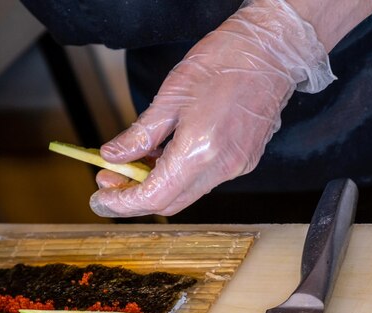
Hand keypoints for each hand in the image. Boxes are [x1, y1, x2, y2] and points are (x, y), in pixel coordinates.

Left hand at [90, 0, 334, 216]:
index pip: (154, 196)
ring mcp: (237, 167)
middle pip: (170, 203)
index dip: (122, 203)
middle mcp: (221, 167)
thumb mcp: (170, 96)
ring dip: (155, 186)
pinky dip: (177, 176)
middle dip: (134, 198)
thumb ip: (140, 134)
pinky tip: (161, 158)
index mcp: (200, 150)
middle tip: (108, 181)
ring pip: (186, 193)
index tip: (100, 199)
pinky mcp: (244, 161)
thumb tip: (113, 156)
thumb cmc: (223, 62)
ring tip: (131, 165)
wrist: (270, 51)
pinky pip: (203, 180)